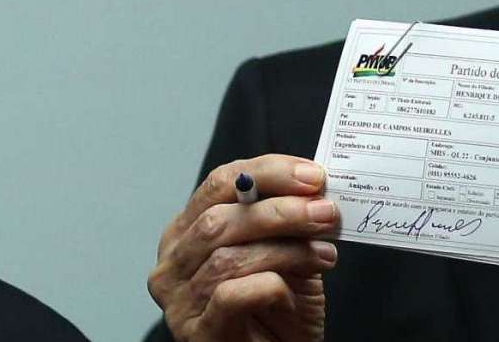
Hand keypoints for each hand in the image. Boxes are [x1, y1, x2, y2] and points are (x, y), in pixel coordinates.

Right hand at [147, 155, 340, 340]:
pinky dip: (270, 286)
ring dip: (286, 249)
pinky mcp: (197, 333)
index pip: (220, 183)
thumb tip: (316, 188)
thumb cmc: (278, 308)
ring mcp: (180, 300)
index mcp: (188, 230)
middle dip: (280, 211)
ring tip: (324, 254)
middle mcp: (174, 262)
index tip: (313, 176)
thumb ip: (290, 220)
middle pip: (219, 218)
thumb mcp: (286, 252)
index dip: (269, 173)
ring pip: (226, 257)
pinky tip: (293, 292)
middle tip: (325, 212)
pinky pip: (230, 294)